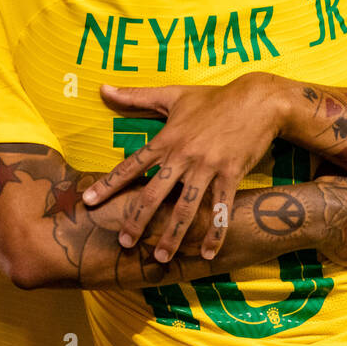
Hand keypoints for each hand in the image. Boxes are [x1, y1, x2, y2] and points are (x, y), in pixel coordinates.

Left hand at [86, 74, 284, 261]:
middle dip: (137, 220)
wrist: (257, 100)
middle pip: (153, 194)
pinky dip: (214, 233)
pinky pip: (220, 209)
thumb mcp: (173, 94)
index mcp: (167, 139)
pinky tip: (209, 253)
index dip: (109, 184)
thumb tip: (103, 88)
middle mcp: (183, 156)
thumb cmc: (214, 98)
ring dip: (172, 235)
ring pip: (185, 208)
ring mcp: (207, 167)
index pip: (131, 165)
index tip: (89, 202)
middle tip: (124, 243)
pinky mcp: (231, 174)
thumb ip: (136, 96)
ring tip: (161, 257)